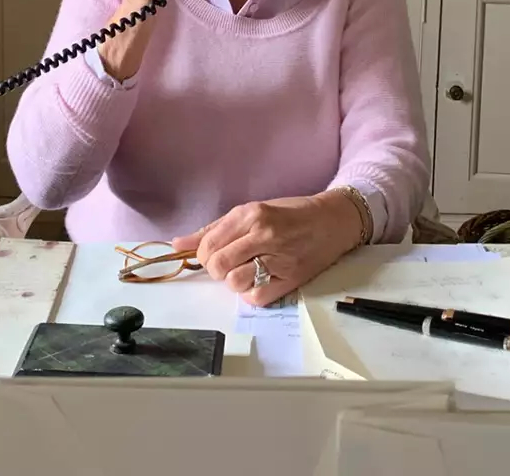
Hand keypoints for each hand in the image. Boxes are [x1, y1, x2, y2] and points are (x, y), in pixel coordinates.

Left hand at [172, 192, 363, 306]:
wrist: (332, 221)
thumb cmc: (290, 214)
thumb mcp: (251, 211)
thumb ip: (214, 229)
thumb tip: (177, 244)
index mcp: (250, 214)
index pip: (208, 245)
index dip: (204, 255)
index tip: (214, 254)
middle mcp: (264, 235)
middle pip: (218, 266)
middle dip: (217, 270)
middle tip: (229, 264)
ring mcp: (279, 259)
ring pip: (235, 283)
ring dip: (235, 281)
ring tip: (247, 271)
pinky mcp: (291, 279)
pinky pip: (256, 298)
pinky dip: (252, 293)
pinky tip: (260, 280)